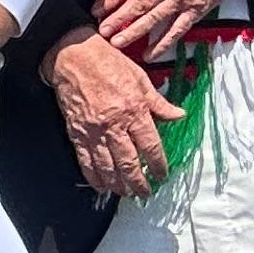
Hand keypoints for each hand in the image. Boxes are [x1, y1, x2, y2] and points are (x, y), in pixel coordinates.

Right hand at [46, 32, 183, 198]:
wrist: (74, 58)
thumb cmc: (109, 64)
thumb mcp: (141, 78)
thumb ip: (159, 102)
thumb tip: (179, 116)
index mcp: (134, 110)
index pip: (150, 145)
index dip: (158, 164)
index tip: (162, 174)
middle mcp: (114, 124)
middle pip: (128, 162)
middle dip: (138, 182)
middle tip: (145, 192)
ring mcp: (93, 131)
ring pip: (107, 167)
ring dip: (118, 184)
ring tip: (126, 193)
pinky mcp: (76, 133)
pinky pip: (86, 161)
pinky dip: (94, 177)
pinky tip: (102, 186)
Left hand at [96, 0, 253, 61]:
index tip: (97, 9)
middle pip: (138, 4)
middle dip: (117, 20)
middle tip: (101, 32)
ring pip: (154, 19)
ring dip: (134, 33)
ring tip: (117, 43)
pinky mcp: (198, 8)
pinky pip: (178, 29)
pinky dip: (164, 43)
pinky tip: (150, 53)